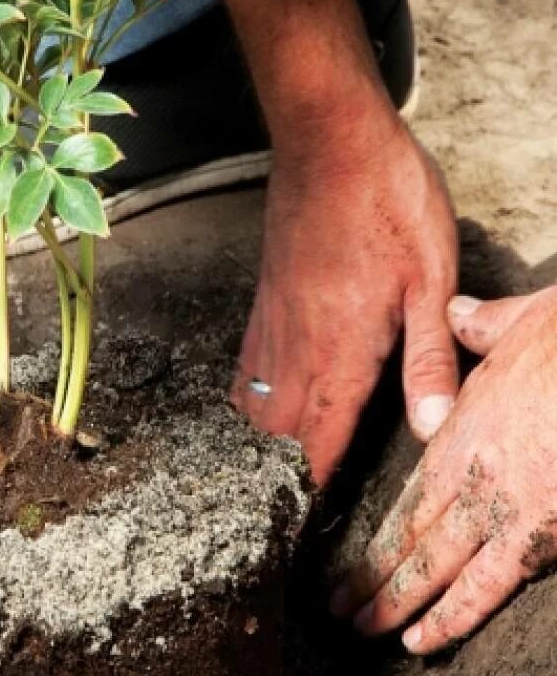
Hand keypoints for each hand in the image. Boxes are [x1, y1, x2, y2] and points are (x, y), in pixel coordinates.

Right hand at [232, 119, 459, 484]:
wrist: (326, 146)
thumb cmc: (386, 204)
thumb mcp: (430, 280)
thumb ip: (429, 359)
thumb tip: (431, 428)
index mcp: (339, 355)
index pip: (316, 445)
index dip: (310, 491)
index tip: (302, 530)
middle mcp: (294, 352)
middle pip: (275, 439)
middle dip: (278, 480)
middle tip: (279, 513)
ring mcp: (270, 330)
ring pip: (252, 411)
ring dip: (258, 449)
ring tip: (262, 479)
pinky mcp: (261, 308)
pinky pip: (243, 375)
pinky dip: (245, 408)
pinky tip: (253, 412)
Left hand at [332, 286, 556, 653]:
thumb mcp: (525, 321)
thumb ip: (482, 329)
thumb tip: (460, 314)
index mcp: (461, 432)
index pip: (407, 499)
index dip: (377, 537)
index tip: (351, 562)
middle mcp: (470, 475)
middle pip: (408, 539)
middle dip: (371, 579)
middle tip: (338, 613)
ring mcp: (504, 508)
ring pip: (434, 567)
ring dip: (395, 605)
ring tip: (363, 632)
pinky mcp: (544, 534)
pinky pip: (490, 587)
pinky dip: (453, 617)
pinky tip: (423, 642)